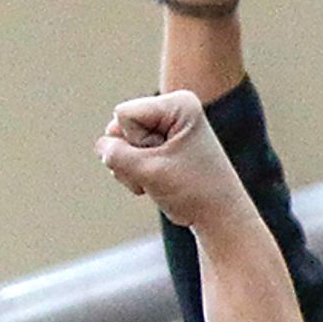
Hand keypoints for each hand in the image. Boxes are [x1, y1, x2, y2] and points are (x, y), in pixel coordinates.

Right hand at [96, 91, 256, 233]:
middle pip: (118, 126)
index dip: (136, 143)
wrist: (219, 217)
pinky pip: (125, 154)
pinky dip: (135, 173)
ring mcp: (165, 127)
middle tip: (164, 171)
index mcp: (179, 104)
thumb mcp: (145, 170)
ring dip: (131, 168)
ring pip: (117, 142)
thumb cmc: (192, 191)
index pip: (124, 115)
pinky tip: (158, 181)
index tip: (168, 158)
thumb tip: (102, 146)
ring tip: (163, 178)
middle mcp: (173, 109)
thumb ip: (112, 152)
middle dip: (131, 155)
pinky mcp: (159, 144)